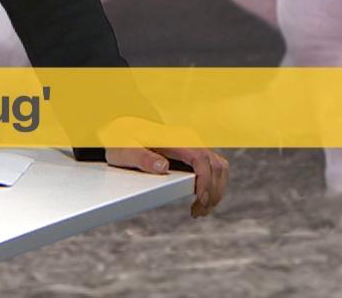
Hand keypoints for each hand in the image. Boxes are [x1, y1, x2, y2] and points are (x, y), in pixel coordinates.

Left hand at [104, 146, 227, 216]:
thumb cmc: (123, 140)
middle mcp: (189, 140)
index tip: (200, 200)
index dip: (205, 181)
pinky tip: (201, 199)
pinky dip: (212, 185)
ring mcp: (193, 146)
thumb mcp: (125, 150)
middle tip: (198, 212)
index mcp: (176, 138)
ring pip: (218, 167)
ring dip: (215, 190)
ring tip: (200, 209)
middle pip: (216, 165)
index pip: (201, 159)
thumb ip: (142, 158)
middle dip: (212, 192)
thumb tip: (163, 167)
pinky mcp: (193, 154)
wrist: (123, 129)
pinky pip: (212, 168)